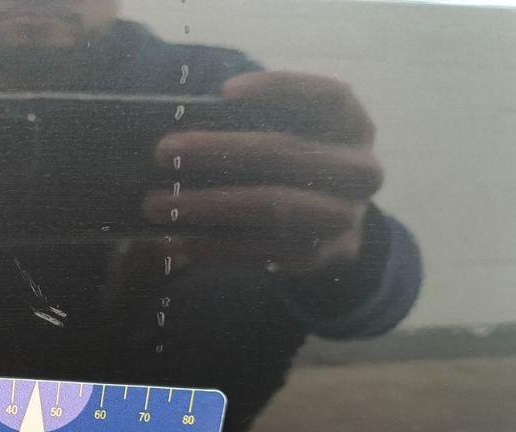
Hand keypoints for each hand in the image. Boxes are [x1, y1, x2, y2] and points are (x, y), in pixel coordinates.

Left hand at [143, 72, 383, 273]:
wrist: (329, 231)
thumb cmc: (292, 169)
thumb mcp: (292, 137)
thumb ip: (255, 127)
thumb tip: (182, 132)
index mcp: (355, 127)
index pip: (328, 97)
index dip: (281, 89)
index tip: (224, 92)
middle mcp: (361, 171)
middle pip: (289, 154)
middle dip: (220, 150)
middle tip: (161, 152)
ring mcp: (345, 218)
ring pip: (273, 206)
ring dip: (207, 205)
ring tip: (154, 206)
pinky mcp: (320, 258)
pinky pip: (263, 251)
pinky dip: (214, 246)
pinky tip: (175, 241)